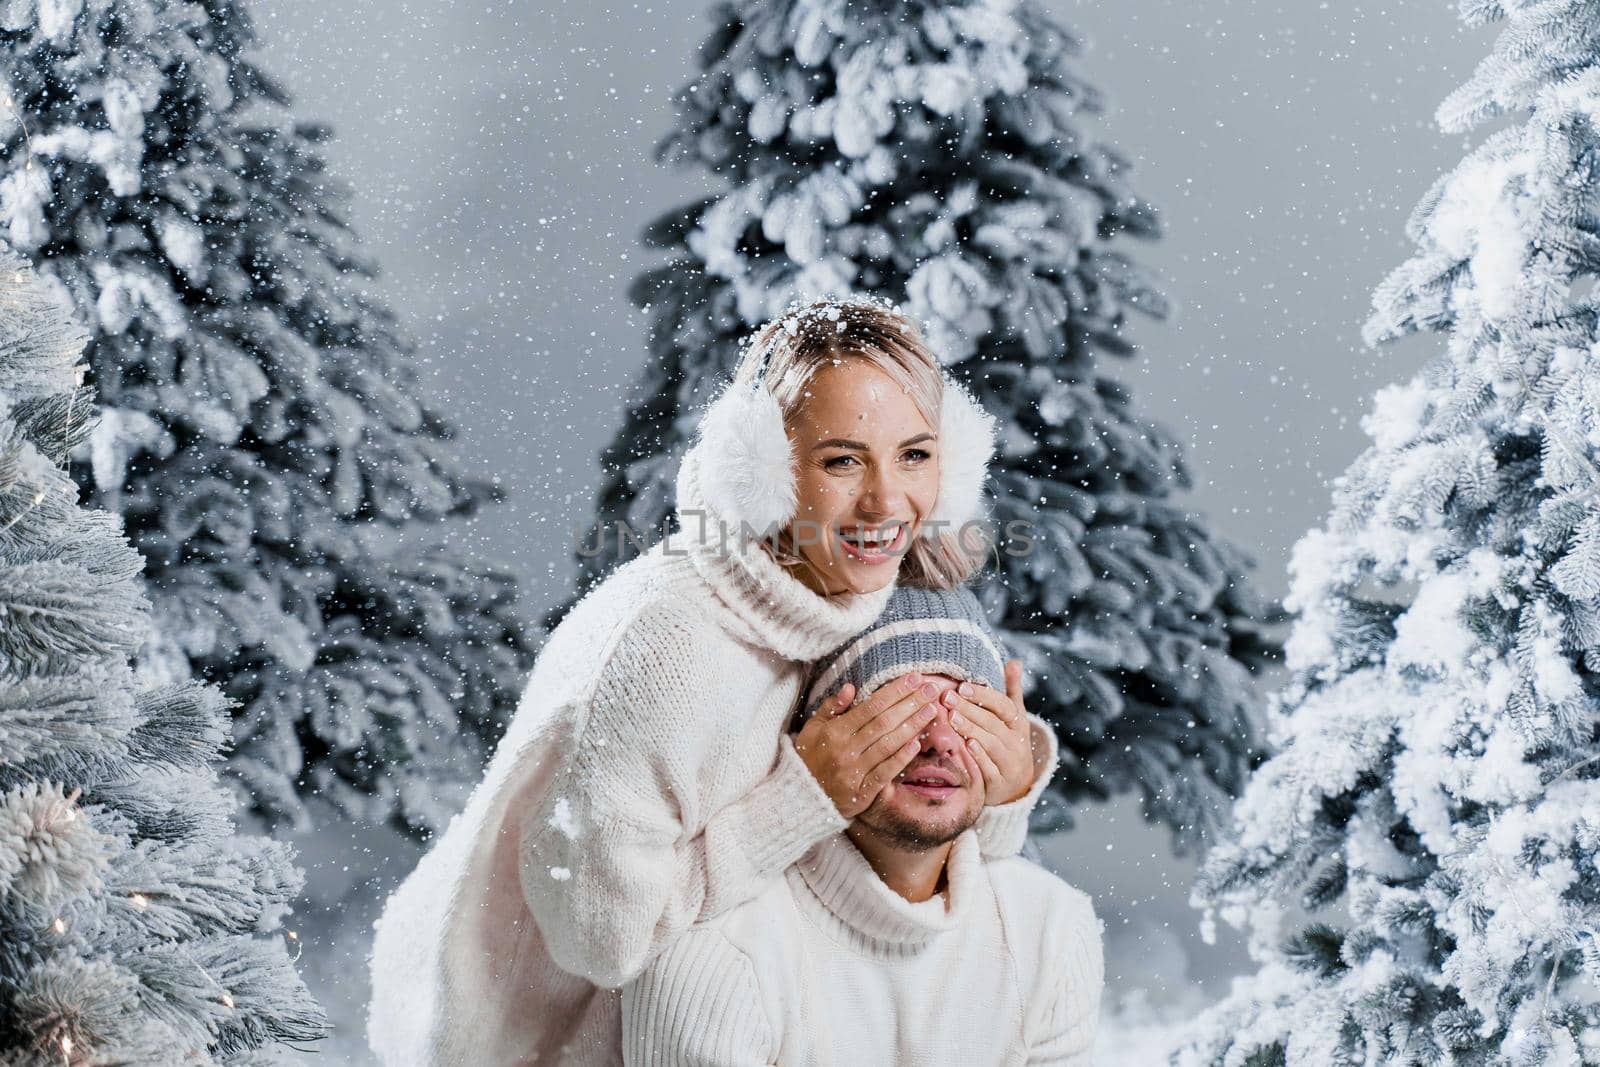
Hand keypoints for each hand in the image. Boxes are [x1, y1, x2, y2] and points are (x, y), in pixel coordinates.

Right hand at [794, 672, 940, 818]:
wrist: (800, 798)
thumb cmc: (808, 758)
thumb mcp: (812, 728)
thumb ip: (831, 707)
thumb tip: (851, 687)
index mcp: (834, 731)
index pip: (871, 706)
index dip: (895, 691)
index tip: (914, 678)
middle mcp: (845, 749)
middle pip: (884, 722)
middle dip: (911, 703)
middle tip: (931, 689)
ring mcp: (854, 772)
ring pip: (888, 745)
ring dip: (912, 726)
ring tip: (931, 710)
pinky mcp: (862, 792)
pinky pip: (885, 773)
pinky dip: (901, 758)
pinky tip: (917, 744)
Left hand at [942, 659, 1033, 805]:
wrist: (1017, 785)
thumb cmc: (1008, 742)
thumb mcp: (1013, 718)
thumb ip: (1012, 690)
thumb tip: (1015, 661)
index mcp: (1018, 723)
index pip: (1004, 706)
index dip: (983, 696)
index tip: (962, 686)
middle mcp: (1016, 742)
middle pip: (993, 723)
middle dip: (969, 709)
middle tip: (947, 698)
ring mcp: (1010, 763)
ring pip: (991, 744)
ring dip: (971, 730)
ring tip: (951, 717)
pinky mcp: (1000, 782)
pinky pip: (990, 768)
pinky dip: (979, 757)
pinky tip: (965, 745)